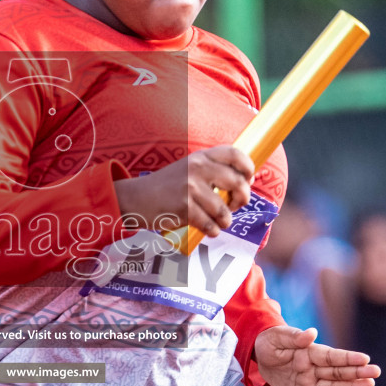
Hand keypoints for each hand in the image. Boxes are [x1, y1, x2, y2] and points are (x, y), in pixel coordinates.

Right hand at [114, 146, 254, 236]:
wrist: (137, 198)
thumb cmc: (166, 186)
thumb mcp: (188, 168)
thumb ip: (211, 170)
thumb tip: (242, 182)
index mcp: (201, 157)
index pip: (235, 154)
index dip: (248, 167)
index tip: (248, 179)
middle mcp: (197, 168)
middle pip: (237, 182)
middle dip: (243, 198)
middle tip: (237, 205)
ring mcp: (190, 188)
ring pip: (224, 209)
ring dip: (226, 220)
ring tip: (220, 222)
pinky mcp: (184, 207)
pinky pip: (209, 224)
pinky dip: (213, 231)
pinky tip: (210, 230)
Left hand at [255, 326, 377, 385]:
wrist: (259, 358)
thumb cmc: (270, 342)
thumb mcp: (277, 337)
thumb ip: (295, 337)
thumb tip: (312, 333)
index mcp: (310, 352)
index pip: (331, 356)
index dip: (348, 357)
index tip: (365, 358)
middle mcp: (315, 368)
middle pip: (338, 371)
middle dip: (357, 372)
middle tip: (376, 371)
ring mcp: (312, 383)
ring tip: (370, 384)